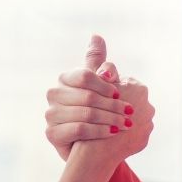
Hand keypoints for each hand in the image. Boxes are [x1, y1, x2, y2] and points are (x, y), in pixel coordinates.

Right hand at [45, 35, 149, 159]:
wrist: (86, 145)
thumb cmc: (94, 110)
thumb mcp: (98, 86)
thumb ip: (98, 64)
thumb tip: (96, 36)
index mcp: (65, 78)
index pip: (85, 75)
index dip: (105, 85)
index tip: (120, 93)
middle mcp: (53, 94)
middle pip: (87, 96)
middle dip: (112, 105)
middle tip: (130, 112)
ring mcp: (50, 114)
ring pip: (85, 113)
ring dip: (110, 118)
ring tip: (126, 124)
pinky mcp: (52, 133)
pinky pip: (79, 130)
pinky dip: (100, 131)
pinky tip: (114, 133)